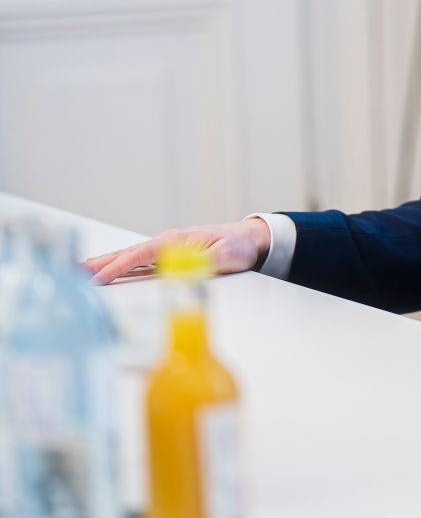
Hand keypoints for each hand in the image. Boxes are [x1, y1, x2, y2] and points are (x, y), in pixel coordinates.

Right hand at [84, 219, 270, 285]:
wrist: (250, 238)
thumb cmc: (239, 246)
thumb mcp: (228, 257)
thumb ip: (208, 262)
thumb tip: (187, 268)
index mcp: (176, 241)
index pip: (140, 256)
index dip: (118, 268)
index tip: (97, 279)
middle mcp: (167, 242)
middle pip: (127, 253)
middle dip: (100, 263)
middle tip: (72, 272)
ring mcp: (166, 247)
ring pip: (129, 256)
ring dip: (104, 263)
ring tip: (79, 271)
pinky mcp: (168, 254)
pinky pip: (138, 260)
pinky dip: (119, 265)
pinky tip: (107, 271)